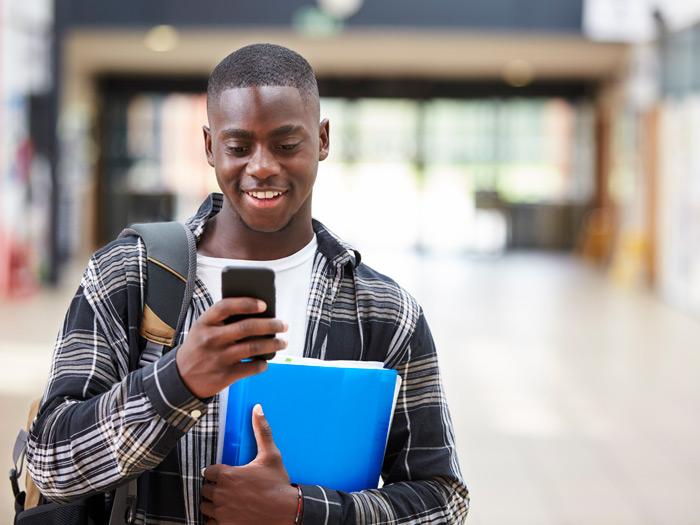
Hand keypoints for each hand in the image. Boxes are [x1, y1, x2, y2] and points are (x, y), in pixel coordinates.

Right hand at [176, 298, 287, 397]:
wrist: (180, 378)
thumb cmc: (198, 348)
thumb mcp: (202, 328)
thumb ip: (223, 320)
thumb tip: (258, 314)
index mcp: (205, 323)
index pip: (226, 306)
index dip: (247, 303)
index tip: (264, 305)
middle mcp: (211, 339)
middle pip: (247, 327)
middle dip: (271, 325)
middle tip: (283, 325)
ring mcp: (219, 358)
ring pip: (254, 347)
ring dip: (273, 344)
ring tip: (282, 342)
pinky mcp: (225, 375)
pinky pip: (252, 368)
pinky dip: (263, 364)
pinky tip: (266, 361)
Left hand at [201, 404, 298, 523]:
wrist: (286, 512)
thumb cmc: (278, 484)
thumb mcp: (272, 455)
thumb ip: (262, 431)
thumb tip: (258, 408)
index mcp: (228, 475)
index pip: (207, 472)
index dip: (214, 473)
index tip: (223, 474)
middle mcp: (221, 494)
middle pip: (204, 489)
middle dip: (213, 488)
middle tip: (226, 488)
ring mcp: (221, 512)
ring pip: (205, 506)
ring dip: (212, 503)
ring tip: (225, 501)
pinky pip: (209, 523)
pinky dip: (214, 520)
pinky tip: (226, 515)